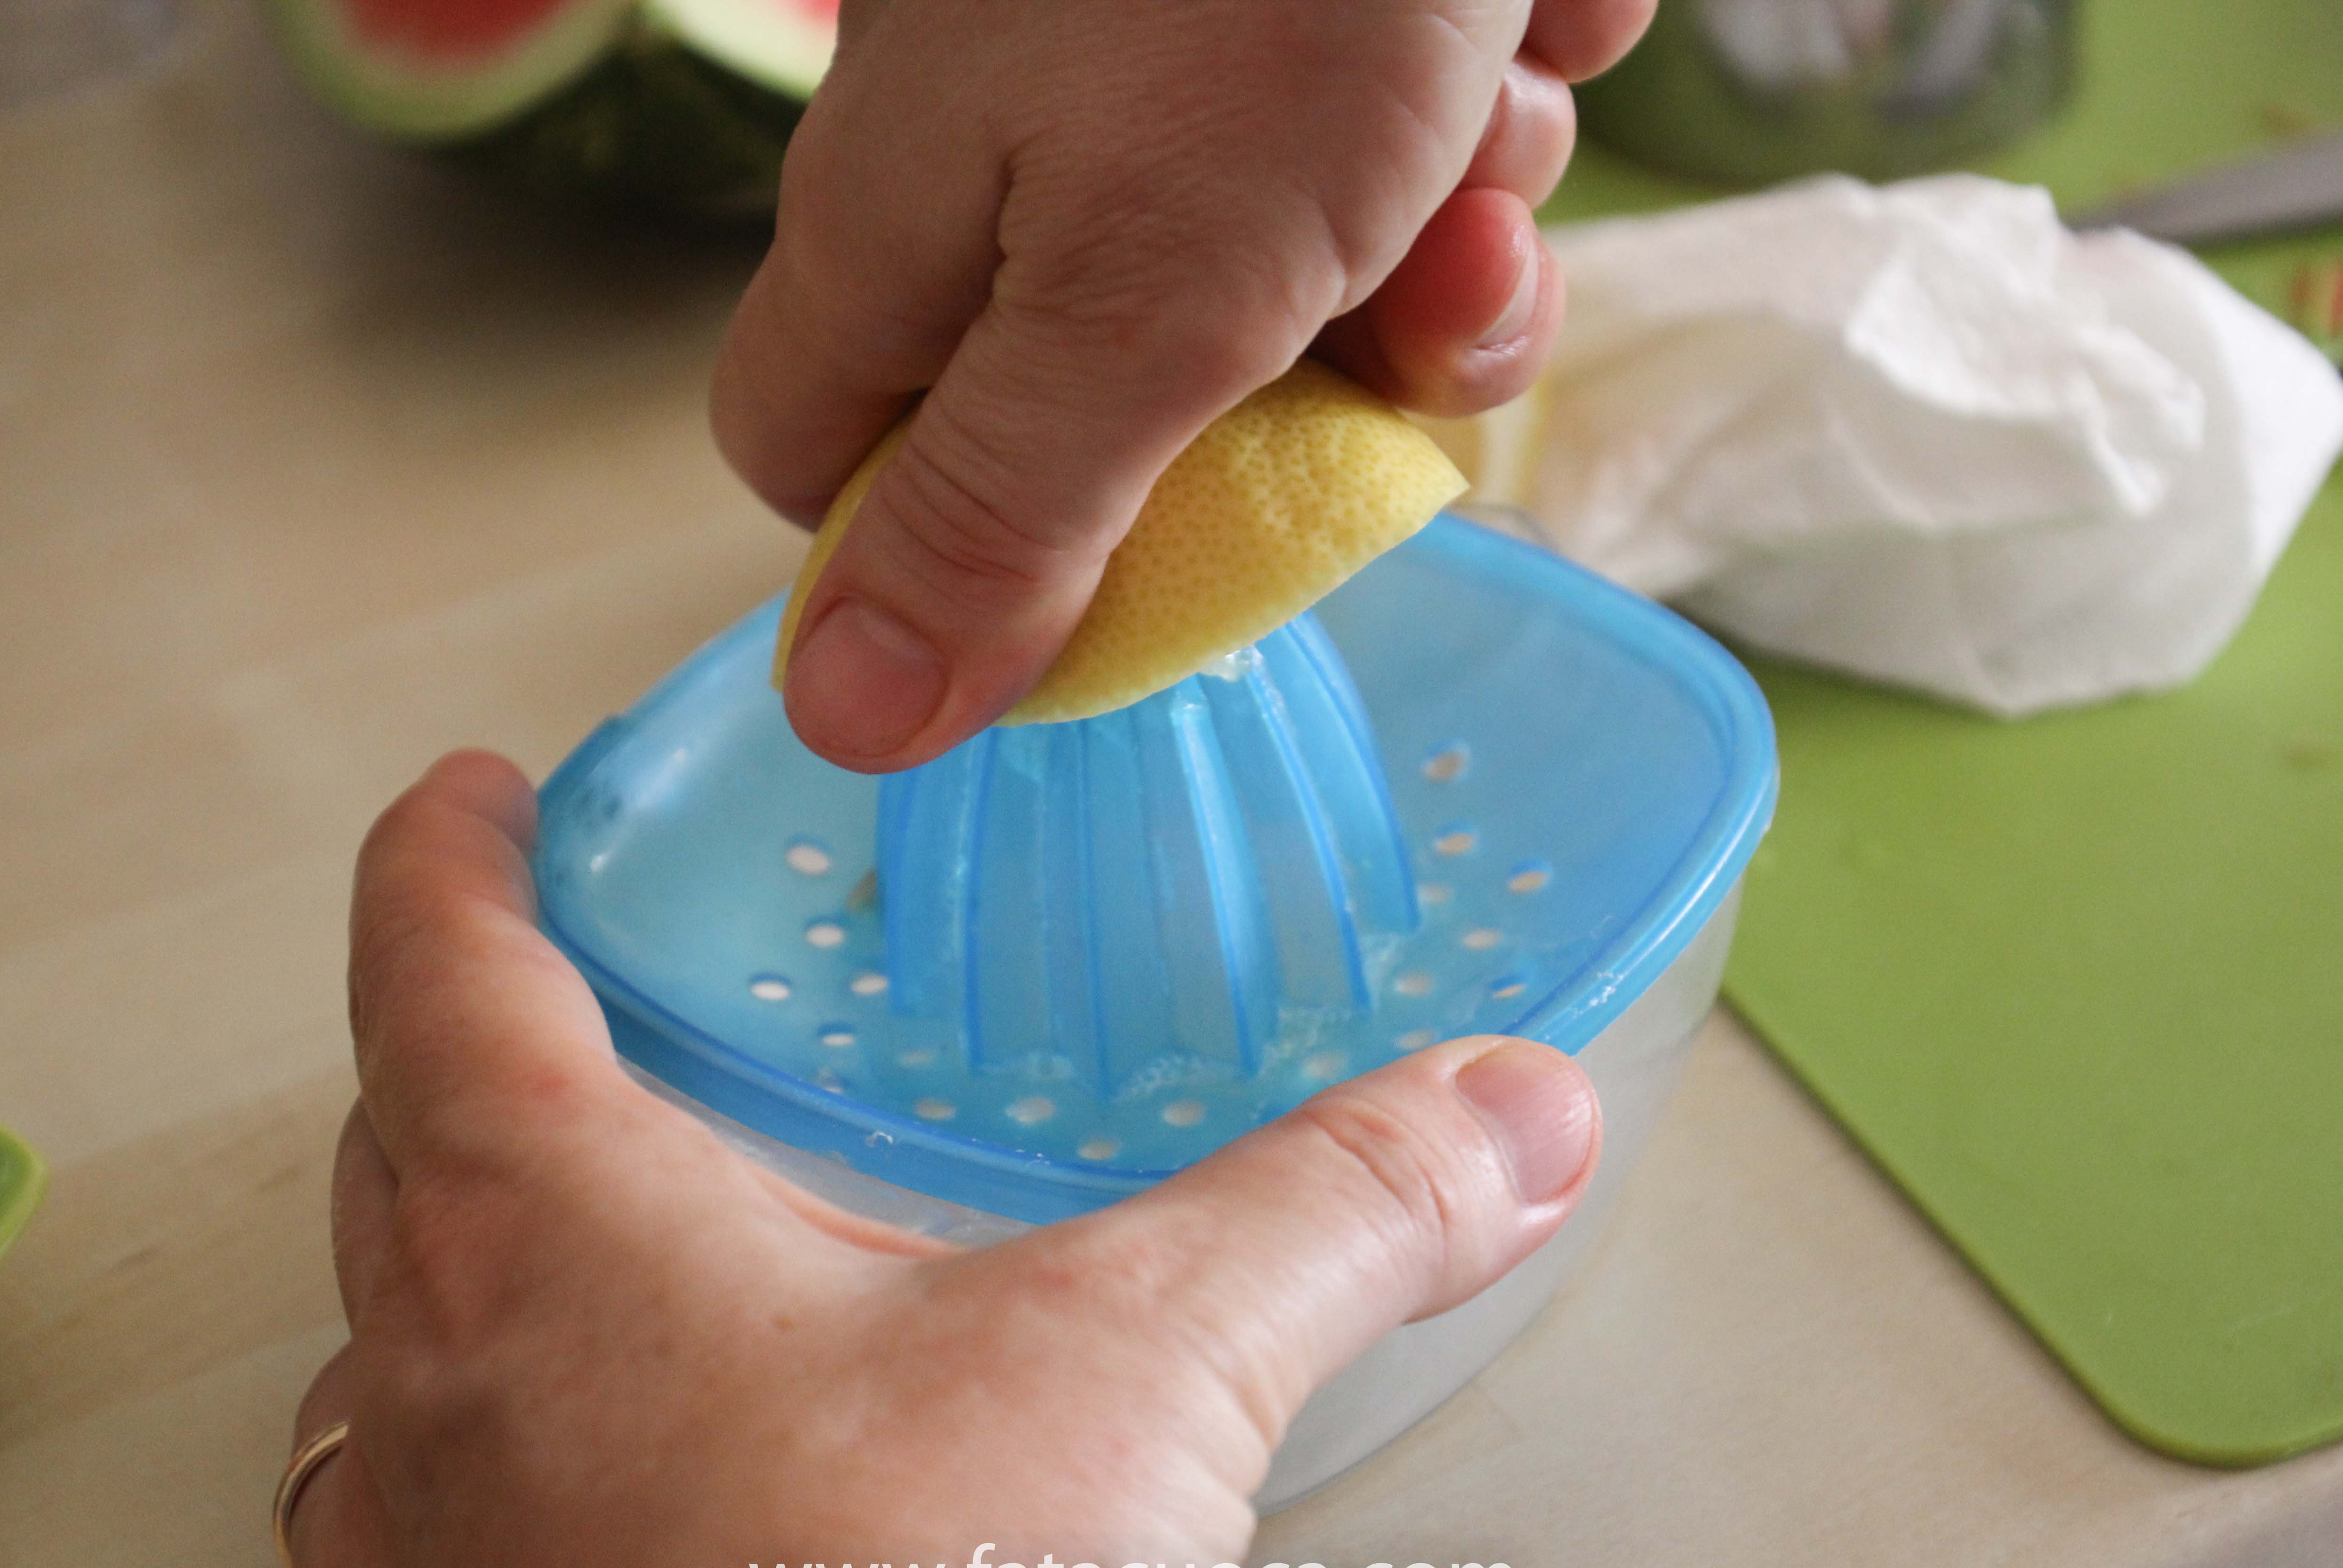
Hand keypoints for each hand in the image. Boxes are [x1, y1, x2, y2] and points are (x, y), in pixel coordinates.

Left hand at [286, 752, 1599, 1567]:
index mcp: (546, 1236)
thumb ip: (1333, 1208)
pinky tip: (646, 1469)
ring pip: (393, 1335)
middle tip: (578, 993)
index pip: (434, 967)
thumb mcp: (1147, 1379)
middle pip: (400, 1139)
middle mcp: (431, 1390)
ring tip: (616, 1222)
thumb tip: (1503, 1112)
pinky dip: (507, 1440)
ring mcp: (426, 1565)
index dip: (447, 853)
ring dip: (475, 1254)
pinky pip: (431, 1512)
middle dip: (475, 1037)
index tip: (472, 792)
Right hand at [712, 0, 1654, 770]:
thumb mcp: (1144, 298)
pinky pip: (1402, 168)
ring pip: (1295, 296)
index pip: (832, 470)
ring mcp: (1165, 93)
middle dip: (1285, 394)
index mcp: (912, 235)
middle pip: (1112, 413)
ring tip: (1469, 124)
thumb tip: (844, 724)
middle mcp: (1014, 165)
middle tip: (1384, 310)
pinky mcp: (1304, 39)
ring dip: (1430, 247)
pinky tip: (1510, 30)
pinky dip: (1484, 124)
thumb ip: (1003, 515)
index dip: (956, 556)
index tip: (1120, 562)